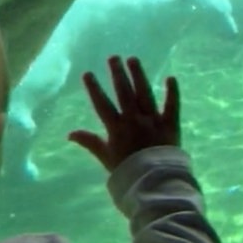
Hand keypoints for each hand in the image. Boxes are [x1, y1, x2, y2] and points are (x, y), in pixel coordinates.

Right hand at [68, 55, 180, 170]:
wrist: (155, 184)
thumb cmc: (128, 173)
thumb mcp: (106, 158)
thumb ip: (90, 143)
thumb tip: (69, 134)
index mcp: (116, 128)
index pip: (102, 104)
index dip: (94, 88)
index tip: (88, 73)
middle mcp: (134, 120)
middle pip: (124, 92)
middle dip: (117, 74)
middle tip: (113, 57)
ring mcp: (153, 121)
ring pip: (145, 94)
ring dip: (139, 75)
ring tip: (133, 60)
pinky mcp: (170, 125)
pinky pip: (172, 106)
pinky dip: (172, 92)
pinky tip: (171, 77)